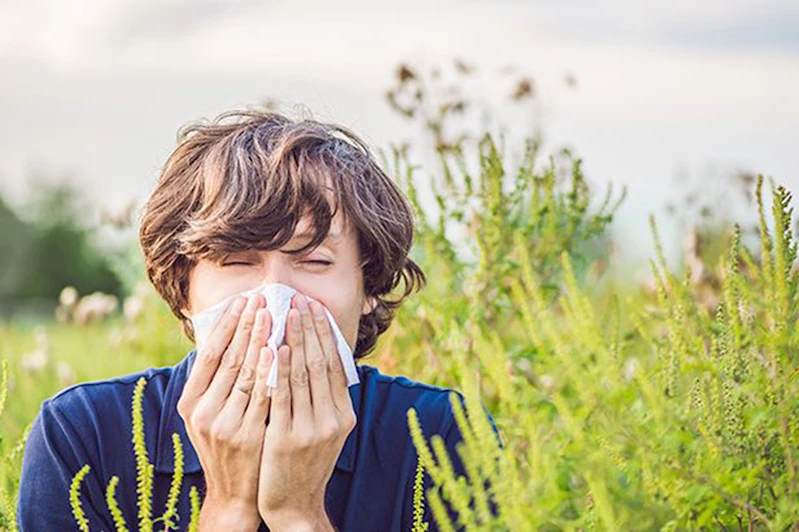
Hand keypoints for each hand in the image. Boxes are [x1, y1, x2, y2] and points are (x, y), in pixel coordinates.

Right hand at [176, 294, 273, 530]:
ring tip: (272, 314)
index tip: (242, 300)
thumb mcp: (209, 414)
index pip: (209, 354)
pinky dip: (270, 371)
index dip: (226, 325)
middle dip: (246, 325)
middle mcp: (203, 412)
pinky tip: (278, 350)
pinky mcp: (247, 436)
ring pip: (245, 374)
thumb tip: (229, 335)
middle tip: (261, 298)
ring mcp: (224, 425)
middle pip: (228, 359)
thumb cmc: (225, 444)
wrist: (234, 493)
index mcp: (190, 403)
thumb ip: (215, 381)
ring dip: (260, 340)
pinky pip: (262, 396)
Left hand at [257, 294, 356, 530]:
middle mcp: (332, 420)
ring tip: (285, 313)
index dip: (325, 334)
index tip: (315, 307)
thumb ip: (325, 398)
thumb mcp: (325, 430)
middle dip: (309, 328)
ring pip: (302, 375)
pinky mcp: (285, 438)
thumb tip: (321, 357)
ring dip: (293, 340)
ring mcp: (310, 429)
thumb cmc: (305, 461)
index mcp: (343, 415)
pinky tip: (273, 348)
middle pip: (320, 363)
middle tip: (300, 300)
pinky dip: (279, 369)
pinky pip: (281, 396)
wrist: (294, 504)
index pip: (335, 364)